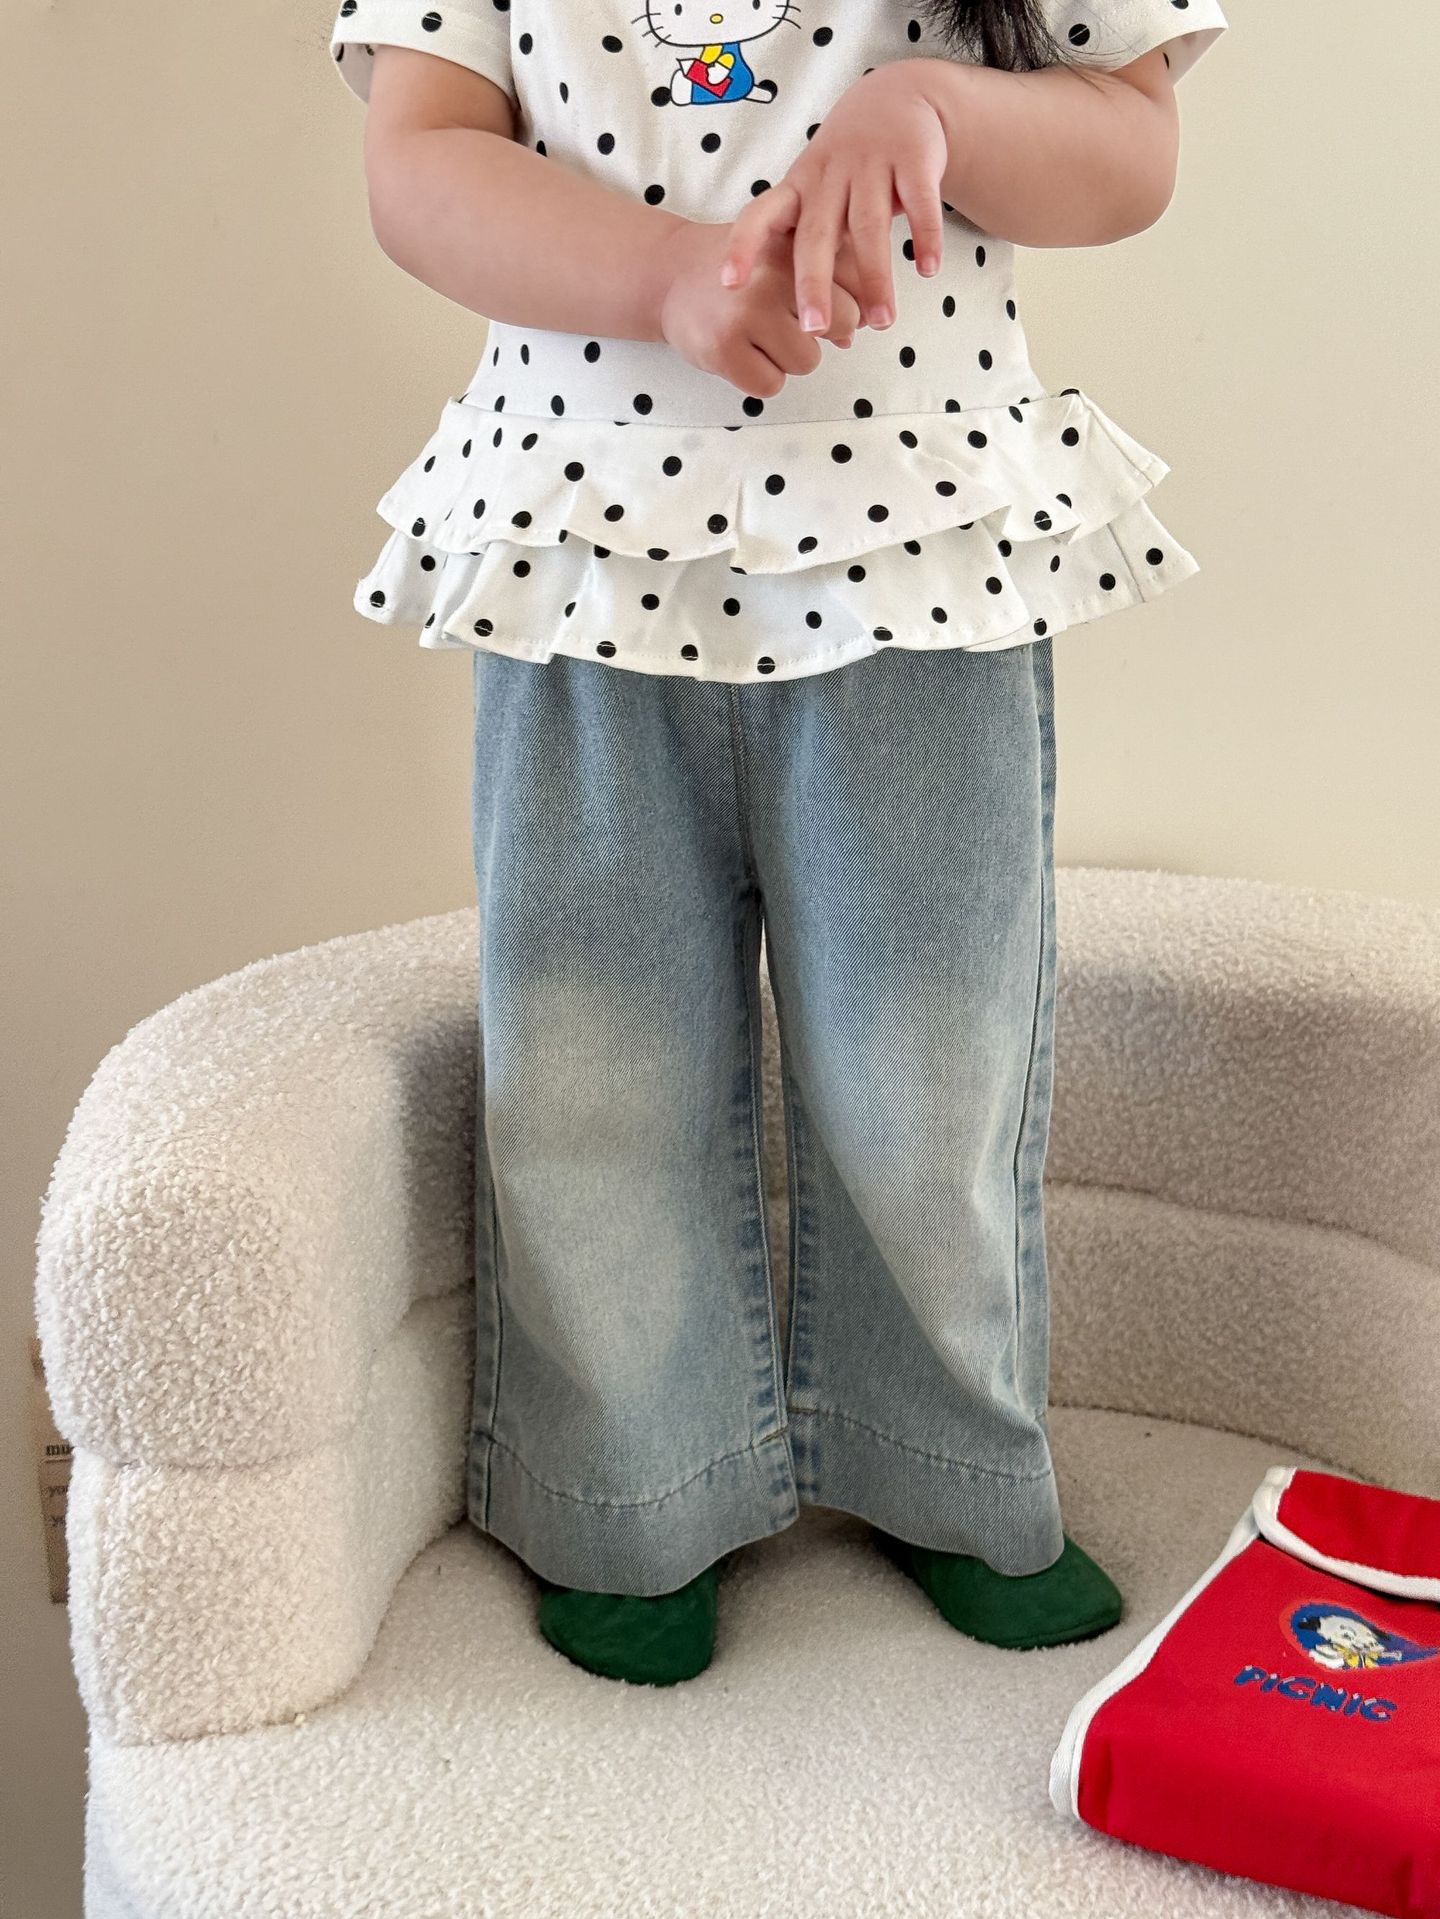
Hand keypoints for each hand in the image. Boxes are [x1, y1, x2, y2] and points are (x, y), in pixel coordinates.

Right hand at [659, 219, 863, 399]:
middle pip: (843, 324)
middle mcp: (773, 275)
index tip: (834, 309)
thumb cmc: (742, 270)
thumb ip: (830, 277)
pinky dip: (761, 378)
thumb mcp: (787, 253)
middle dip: (824, 333)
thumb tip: (860, 328)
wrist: (672, 275)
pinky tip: (743, 354)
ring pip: (807, 361)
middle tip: (789, 324)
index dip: (851, 305)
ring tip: (760, 338)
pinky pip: (770, 385)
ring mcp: (746, 314)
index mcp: (795, 244)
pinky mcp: (724, 349)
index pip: (856, 285)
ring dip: (789, 359)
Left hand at [717, 62, 949, 336]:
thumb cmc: (849, 166)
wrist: (898, 97)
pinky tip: (927, 270)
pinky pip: (919, 203)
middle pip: (816, 235)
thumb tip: (816, 329)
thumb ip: (814, 249)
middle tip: (812, 330)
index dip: (743, 247)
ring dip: (876, 278)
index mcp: (799, 187)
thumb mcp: (817, 193)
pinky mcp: (913, 158)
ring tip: (882, 323)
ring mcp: (871, 165)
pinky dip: (925, 236)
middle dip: (812, 284)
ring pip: (869, 227)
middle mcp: (829, 176)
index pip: (761, 216)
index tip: (729, 283)